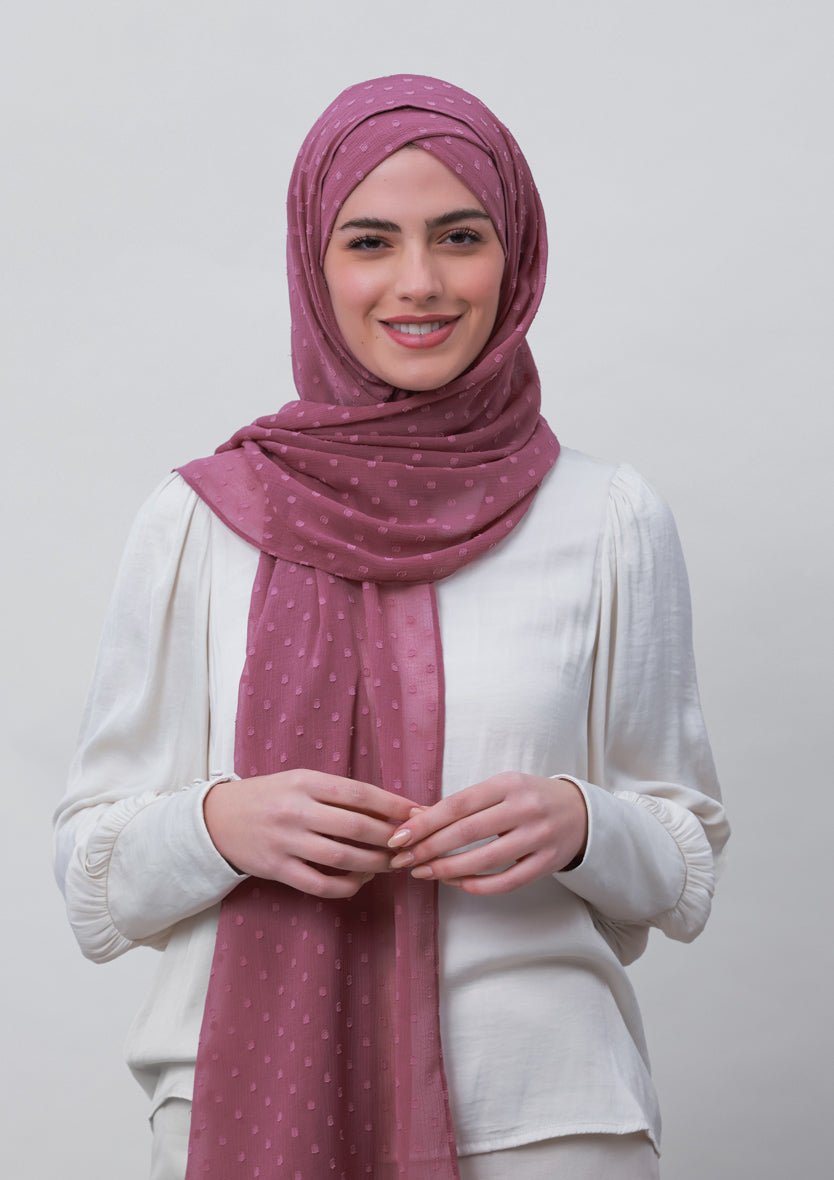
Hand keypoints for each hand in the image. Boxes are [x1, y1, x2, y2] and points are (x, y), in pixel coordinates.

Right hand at [203, 770, 418, 898]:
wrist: (217, 819)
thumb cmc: (269, 797)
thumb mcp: (300, 781)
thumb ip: (337, 793)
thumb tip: (388, 807)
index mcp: (304, 782)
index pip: (358, 793)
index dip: (392, 805)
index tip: (417, 812)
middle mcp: (296, 810)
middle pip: (356, 827)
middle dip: (390, 838)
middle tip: (410, 843)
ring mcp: (286, 842)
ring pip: (342, 858)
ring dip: (374, 864)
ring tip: (391, 863)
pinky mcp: (278, 869)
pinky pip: (320, 884)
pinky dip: (347, 886)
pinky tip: (361, 881)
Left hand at [387, 772, 587, 894]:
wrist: (580, 812)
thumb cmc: (528, 798)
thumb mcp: (499, 789)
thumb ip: (461, 804)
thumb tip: (414, 816)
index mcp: (508, 784)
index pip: (459, 804)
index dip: (426, 822)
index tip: (399, 836)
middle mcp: (525, 808)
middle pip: (468, 832)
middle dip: (429, 848)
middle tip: (403, 860)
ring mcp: (539, 836)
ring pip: (485, 859)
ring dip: (448, 870)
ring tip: (423, 873)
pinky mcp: (547, 862)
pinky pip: (507, 881)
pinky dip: (479, 886)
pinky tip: (457, 884)